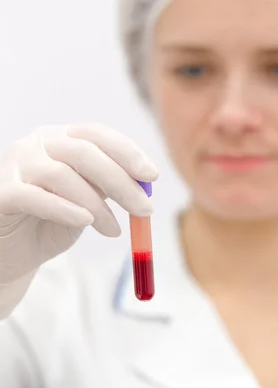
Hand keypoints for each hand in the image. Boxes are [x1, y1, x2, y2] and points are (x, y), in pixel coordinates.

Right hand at [0, 124, 157, 282]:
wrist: (12, 253)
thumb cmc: (52, 223)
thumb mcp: (87, 201)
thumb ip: (108, 187)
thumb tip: (144, 184)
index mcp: (61, 138)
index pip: (97, 134)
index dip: (127, 152)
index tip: (152, 176)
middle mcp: (37, 143)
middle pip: (84, 153)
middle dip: (121, 181)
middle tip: (145, 209)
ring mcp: (16, 164)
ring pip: (63, 175)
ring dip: (97, 205)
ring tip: (115, 230)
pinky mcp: (3, 192)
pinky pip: (37, 197)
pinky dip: (66, 209)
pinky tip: (86, 223)